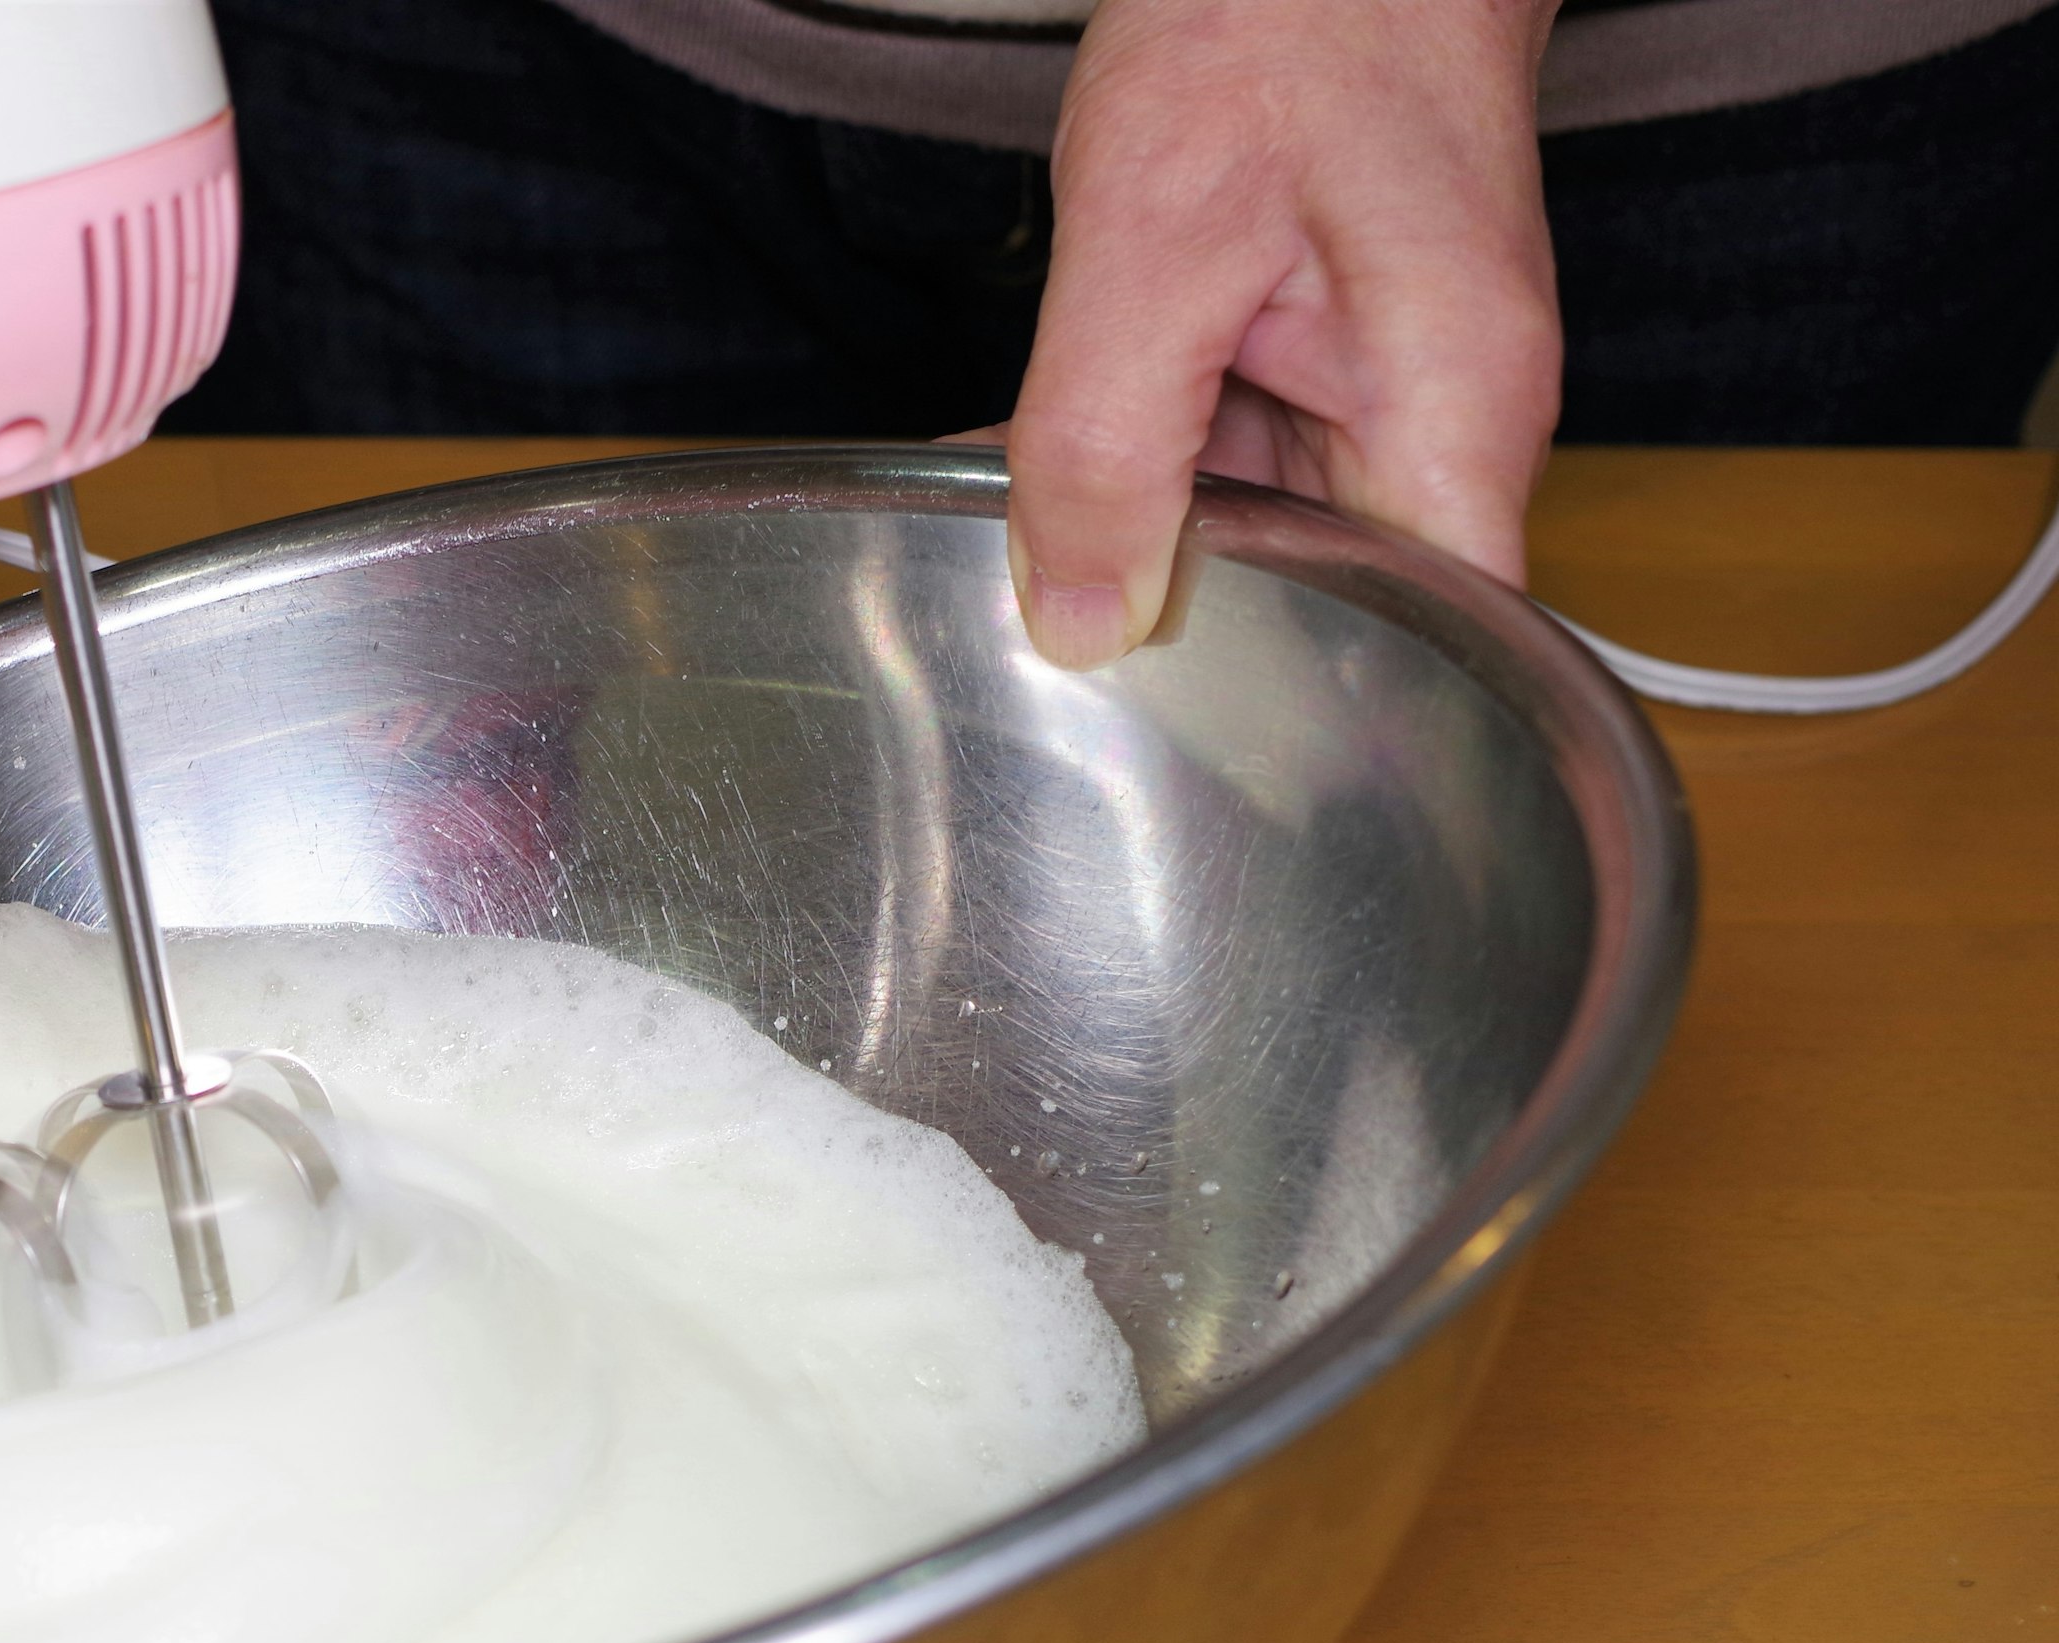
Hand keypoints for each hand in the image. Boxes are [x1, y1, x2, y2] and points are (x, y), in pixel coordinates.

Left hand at [1003, 0, 1563, 668]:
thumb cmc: (1287, 19)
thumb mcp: (1154, 237)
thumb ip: (1104, 442)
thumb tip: (1080, 618)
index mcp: (1449, 414)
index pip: (1431, 647)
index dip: (1323, 720)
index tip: (1195, 753)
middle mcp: (1441, 419)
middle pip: (1333, 603)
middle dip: (1188, 622)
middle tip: (1041, 637)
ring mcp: (1386, 386)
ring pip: (1262, 532)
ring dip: (1140, 533)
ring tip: (1008, 535)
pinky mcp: (1326, 354)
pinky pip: (1230, 453)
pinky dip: (1134, 459)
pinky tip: (1028, 460)